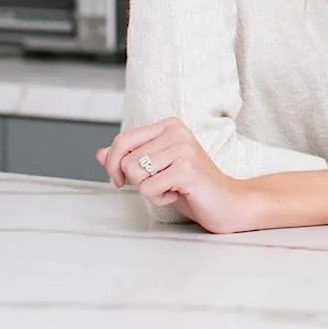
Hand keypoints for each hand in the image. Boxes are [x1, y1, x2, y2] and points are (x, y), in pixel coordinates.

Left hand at [96, 117, 254, 233]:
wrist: (228, 202)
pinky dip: (159, 198)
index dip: (113, 164)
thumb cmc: (192, 186)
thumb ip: (129, 158)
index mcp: (169, 126)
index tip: (122, 180)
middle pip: (125, 160)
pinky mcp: (186, 168)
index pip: (122, 140)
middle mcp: (176, 131)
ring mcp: (182, 148)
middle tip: (160, 184)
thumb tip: (99, 153)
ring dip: (149, 189)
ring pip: (134, 173)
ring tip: (172, 187)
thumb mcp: (156, 168)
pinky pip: (148, 188)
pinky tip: (179, 194)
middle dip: (136, 180)